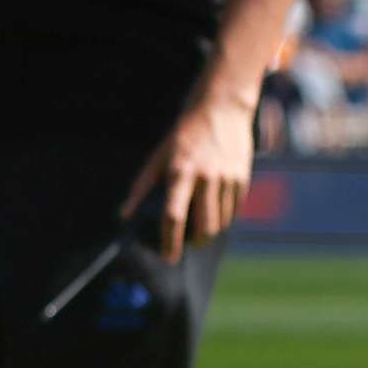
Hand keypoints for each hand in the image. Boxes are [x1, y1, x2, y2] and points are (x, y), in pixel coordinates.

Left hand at [123, 92, 256, 259]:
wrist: (220, 110)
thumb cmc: (182, 136)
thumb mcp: (158, 156)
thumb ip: (141, 187)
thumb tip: (124, 215)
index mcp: (180, 172)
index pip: (172, 215)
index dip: (169, 240)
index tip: (167, 257)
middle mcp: (205, 177)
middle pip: (203, 225)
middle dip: (196, 243)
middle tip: (188, 247)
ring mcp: (227, 178)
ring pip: (221, 222)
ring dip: (210, 233)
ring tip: (200, 233)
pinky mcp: (242, 179)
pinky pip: (233, 210)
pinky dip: (224, 218)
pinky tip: (215, 214)